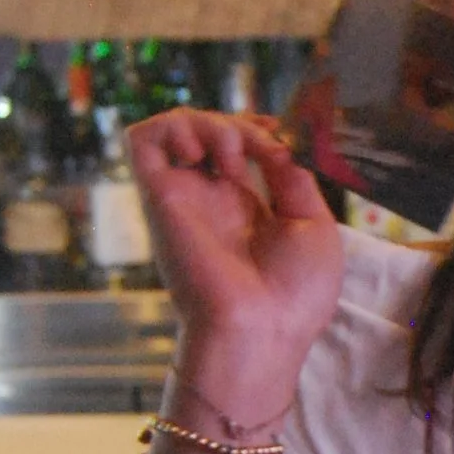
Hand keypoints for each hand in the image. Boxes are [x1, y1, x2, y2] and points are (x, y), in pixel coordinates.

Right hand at [130, 111, 342, 416]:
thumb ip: (293, 179)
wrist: (260, 330)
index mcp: (244, 210)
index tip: (282, 137)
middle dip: (241, 124)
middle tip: (266, 148)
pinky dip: (172, 127)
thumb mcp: (313, 226)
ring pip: (175, 128)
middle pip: (208, 131)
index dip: (257, 129)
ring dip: (210, 123)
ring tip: (234, 157)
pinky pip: (141, 140)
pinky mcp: (158, 197)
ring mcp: (183, 197)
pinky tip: (203, 154)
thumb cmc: (295, 294)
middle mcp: (209, 201)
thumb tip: (277, 144)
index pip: (237, 148)